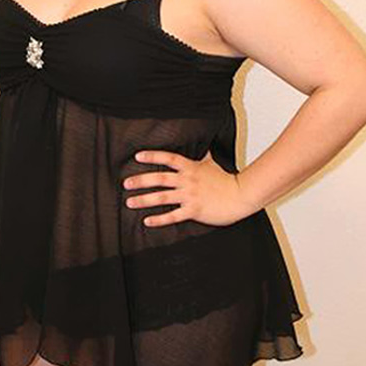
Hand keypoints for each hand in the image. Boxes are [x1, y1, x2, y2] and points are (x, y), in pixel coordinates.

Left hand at [123, 148, 257, 227]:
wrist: (240, 195)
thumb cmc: (226, 180)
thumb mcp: (212, 163)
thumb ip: (203, 155)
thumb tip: (202, 144)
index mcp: (191, 168)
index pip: (168, 158)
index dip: (153, 156)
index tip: (137, 156)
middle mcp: (187, 181)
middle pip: (160, 179)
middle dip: (141, 181)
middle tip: (125, 184)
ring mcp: (190, 196)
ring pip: (162, 198)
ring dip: (144, 200)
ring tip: (130, 202)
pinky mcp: (194, 211)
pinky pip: (173, 216)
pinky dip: (159, 219)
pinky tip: (147, 221)